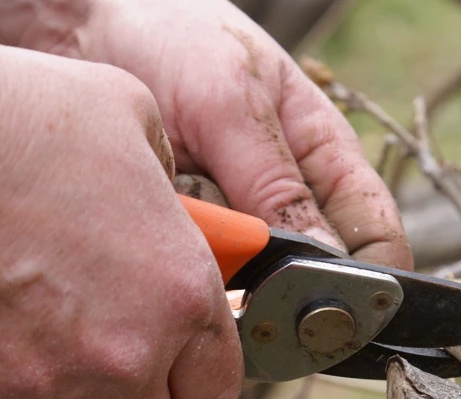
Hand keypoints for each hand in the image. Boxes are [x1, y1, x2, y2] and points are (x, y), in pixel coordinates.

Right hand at [0, 31, 241, 398]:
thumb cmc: (23, 116)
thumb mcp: (137, 125)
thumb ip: (173, 192)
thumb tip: (175, 213)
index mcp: (182, 295)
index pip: (213, 398)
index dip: (194, 392)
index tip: (175, 381)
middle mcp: (123, 354)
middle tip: (104, 368)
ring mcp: (43, 381)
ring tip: (42, 358)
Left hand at [1, 0, 412, 269]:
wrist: (83, 28)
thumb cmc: (174, 39)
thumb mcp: (232, 100)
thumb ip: (276, 181)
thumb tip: (325, 261)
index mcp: (328, 160)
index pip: (377, 239)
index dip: (368, 282)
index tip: (331, 308)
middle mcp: (289, 201)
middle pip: (313, 276)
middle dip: (277, 282)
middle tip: (235, 265)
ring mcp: (239, 224)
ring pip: (250, 282)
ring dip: (217, 263)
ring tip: (183, 207)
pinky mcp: (194, 238)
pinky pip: (198, 273)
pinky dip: (176, 255)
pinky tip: (157, 215)